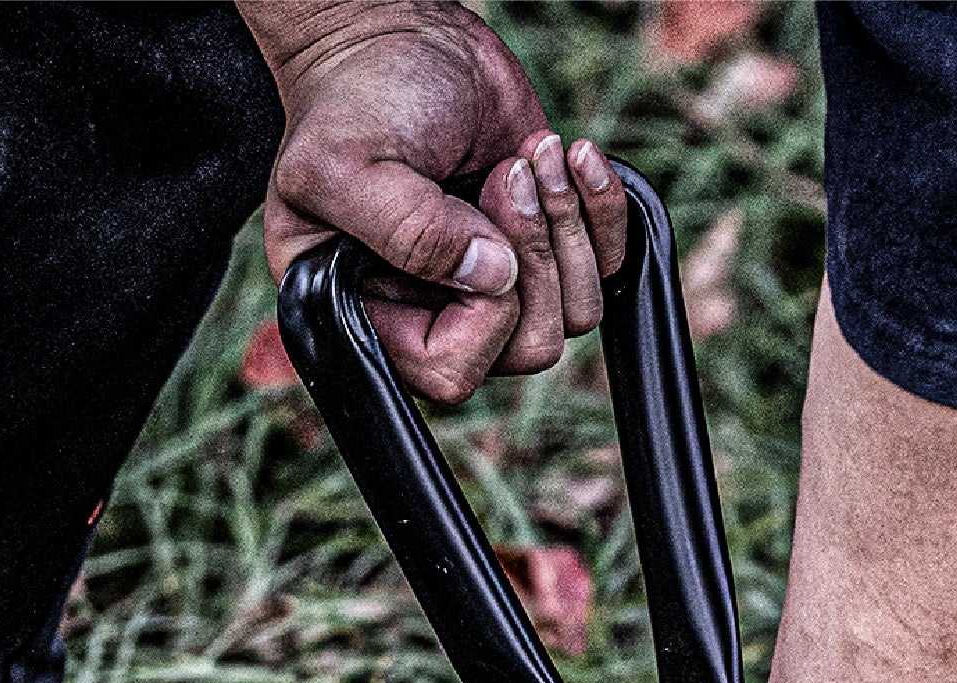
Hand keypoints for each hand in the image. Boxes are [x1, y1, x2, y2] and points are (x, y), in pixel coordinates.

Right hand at [250, 3, 625, 400]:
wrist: (394, 36)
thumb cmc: (355, 100)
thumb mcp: (350, 165)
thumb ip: (410, 232)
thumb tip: (494, 275)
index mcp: (377, 317)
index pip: (451, 372)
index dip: (483, 319)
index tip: (479, 235)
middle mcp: (441, 313)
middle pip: (527, 348)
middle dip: (533, 259)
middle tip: (506, 175)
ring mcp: (498, 282)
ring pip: (574, 313)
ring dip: (566, 227)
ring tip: (530, 156)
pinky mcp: (544, 242)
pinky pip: (606, 265)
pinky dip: (602, 208)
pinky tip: (571, 156)